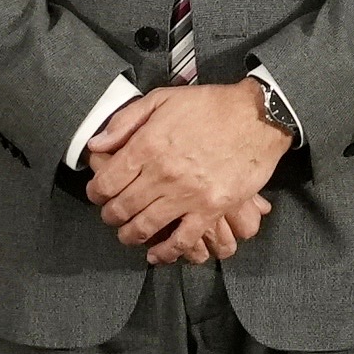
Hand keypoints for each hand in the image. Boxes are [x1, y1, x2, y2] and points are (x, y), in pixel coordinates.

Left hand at [87, 80, 287, 262]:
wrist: (258, 117)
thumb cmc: (210, 105)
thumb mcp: (162, 99)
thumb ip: (125, 121)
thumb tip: (95, 145)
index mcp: (147, 146)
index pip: (106, 182)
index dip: (95, 193)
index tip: (98, 194)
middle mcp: (162, 174)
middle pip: (121, 208)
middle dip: (110, 215)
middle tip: (111, 215)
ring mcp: (187, 195)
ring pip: (145, 227)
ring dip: (130, 236)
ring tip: (128, 234)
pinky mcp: (211, 210)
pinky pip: (183, 241)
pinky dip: (166, 253)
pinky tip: (156, 255)